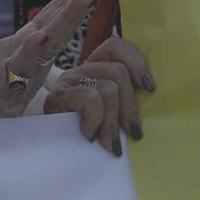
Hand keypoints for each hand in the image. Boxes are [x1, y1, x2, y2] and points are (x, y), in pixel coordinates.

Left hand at [0, 0, 113, 126]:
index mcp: (29, 43)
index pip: (57, 10)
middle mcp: (34, 57)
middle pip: (62, 21)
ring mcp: (24, 74)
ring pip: (50, 44)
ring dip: (67, 21)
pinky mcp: (7, 94)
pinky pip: (19, 72)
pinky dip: (29, 54)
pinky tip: (39, 37)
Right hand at [44, 34, 154, 157]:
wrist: (50, 153)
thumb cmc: (85, 136)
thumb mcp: (110, 115)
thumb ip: (124, 103)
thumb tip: (148, 102)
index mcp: (95, 69)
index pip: (115, 46)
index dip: (136, 62)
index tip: (149, 89)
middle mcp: (81, 70)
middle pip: (118, 72)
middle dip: (130, 107)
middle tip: (133, 133)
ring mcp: (68, 82)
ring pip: (108, 88)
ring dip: (113, 122)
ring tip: (110, 144)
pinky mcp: (57, 97)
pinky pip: (91, 99)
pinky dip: (95, 121)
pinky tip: (88, 136)